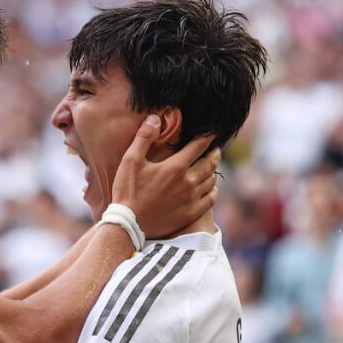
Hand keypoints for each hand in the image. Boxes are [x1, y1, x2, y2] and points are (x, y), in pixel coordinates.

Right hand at [111, 115, 218, 239]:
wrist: (129, 224)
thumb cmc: (127, 190)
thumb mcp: (131, 160)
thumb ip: (144, 137)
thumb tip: (155, 118)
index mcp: (175, 167)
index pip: (199, 146)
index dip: (208, 136)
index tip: (212, 132)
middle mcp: (188, 182)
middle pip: (210, 163)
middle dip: (214, 153)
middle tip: (215, 149)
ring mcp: (191, 199)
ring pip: (211, 180)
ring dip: (213, 171)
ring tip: (211, 167)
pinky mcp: (191, 213)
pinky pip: (210, 199)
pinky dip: (213, 191)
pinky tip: (210, 188)